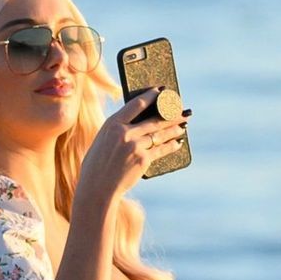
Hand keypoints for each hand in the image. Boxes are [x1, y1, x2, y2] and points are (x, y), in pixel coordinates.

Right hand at [76, 87, 189, 203]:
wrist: (97, 187)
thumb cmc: (97, 165)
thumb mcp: (102, 140)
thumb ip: (118, 130)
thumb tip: (138, 123)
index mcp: (112, 123)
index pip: (136, 104)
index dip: (151, 96)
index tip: (161, 92)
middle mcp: (125, 132)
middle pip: (153, 119)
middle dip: (170, 114)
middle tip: (182, 110)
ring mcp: (135, 146)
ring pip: (160, 134)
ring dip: (174, 128)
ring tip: (184, 125)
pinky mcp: (143, 159)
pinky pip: (161, 149)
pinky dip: (171, 145)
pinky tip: (178, 142)